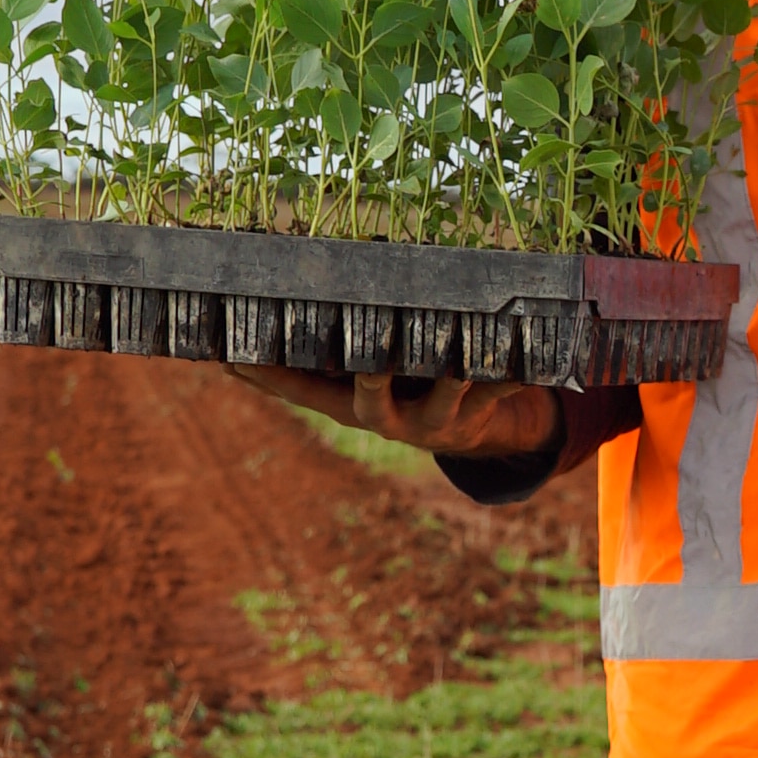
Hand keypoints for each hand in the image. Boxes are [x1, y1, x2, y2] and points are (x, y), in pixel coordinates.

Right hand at [245, 368, 560, 460]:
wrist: (475, 433)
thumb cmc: (405, 385)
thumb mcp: (361, 377)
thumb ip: (321, 355)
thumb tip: (252, 325)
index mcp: (351, 406)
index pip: (300, 390)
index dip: (269, 377)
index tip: (232, 357)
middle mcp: (388, 418)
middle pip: (368, 401)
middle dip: (367, 380)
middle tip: (366, 360)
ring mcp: (434, 421)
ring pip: (444, 396)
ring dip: (453, 373)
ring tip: (461, 355)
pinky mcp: (478, 415)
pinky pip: (498, 392)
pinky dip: (512, 374)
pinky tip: (526, 358)